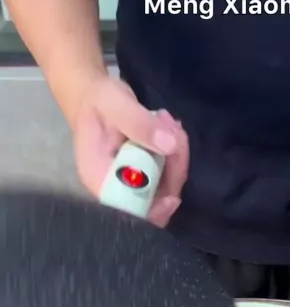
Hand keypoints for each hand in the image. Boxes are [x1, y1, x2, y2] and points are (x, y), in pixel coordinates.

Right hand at [73, 72, 188, 225]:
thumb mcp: (114, 102)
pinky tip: (169, 128)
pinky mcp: (145, 174)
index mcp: (99, 179)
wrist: (95, 95)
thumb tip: (169, 146)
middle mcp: (116, 187)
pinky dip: (176, 153)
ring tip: (168, 121)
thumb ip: (139, 123)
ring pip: (167, 186)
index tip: (173, 195)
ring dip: (177, 155)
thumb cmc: (97, 99)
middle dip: (173, 168)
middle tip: (172, 128)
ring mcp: (133, 183)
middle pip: (154, 200)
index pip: (127, 210)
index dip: (153, 211)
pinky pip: (169, 174)